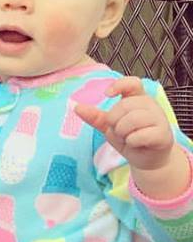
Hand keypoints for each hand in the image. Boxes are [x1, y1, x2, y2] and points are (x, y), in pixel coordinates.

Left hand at [75, 76, 190, 199]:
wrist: (146, 158)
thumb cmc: (129, 138)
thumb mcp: (109, 127)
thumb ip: (96, 117)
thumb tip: (77, 107)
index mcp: (138, 98)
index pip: (132, 82)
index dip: (119, 85)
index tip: (107, 93)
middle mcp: (150, 104)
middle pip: (124, 105)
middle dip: (114, 122)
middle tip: (119, 131)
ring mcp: (159, 118)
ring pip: (133, 120)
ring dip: (123, 133)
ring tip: (128, 138)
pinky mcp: (163, 134)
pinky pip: (140, 135)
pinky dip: (132, 142)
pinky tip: (136, 144)